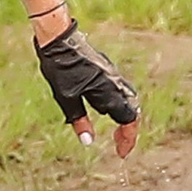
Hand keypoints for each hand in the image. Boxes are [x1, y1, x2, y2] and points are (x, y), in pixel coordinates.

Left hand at [35, 20, 140, 155]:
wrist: (59, 37)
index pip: (128, 121)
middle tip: (118, 145)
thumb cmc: (60, 67)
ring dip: (125, 118)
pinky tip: (105, 108)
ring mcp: (112, 75)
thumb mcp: (66, 99)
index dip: (128, 139)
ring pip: (128, 100)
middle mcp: (114, 84)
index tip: (121, 153)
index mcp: (107, 92)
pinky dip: (119, 105)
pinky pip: (121, 91)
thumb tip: (89, 142)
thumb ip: (79, 121)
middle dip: (128, 130)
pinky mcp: (106, 69)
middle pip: (132, 112)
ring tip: (115, 131)